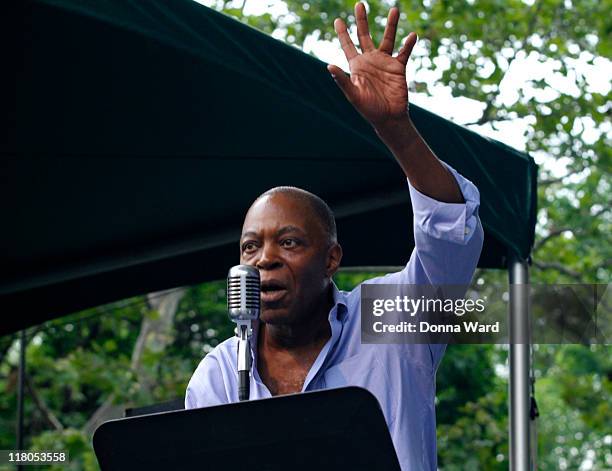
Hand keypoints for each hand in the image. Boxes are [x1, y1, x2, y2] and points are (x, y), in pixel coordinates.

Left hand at [328, 2, 416, 128]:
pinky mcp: (398, 68)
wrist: (388, 118)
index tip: (338, 20)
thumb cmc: (368, 109)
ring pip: (387, 38)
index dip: (343, 33)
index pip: (348, 45)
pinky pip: (404, 52)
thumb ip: (342, 80)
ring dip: (391, 25)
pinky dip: (408, 44)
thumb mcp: (353, 94)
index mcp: (357, 66)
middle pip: (364, 36)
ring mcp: (385, 62)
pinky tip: (412, 35)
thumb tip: (329, 66)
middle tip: (359, 4)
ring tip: (394, 9)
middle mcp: (370, 60)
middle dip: (362, 21)